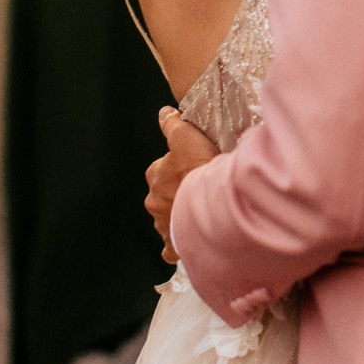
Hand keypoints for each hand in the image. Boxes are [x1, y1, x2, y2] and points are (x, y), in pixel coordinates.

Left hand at [144, 107, 221, 263]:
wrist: (210, 204)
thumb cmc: (198, 169)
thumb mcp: (185, 136)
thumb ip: (172, 124)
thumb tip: (163, 113)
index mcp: (155, 176)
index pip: (160, 170)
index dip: (177, 168)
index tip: (192, 168)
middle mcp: (154, 201)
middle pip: (163, 196)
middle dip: (176, 195)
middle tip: (199, 193)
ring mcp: (163, 224)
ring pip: (167, 221)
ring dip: (178, 219)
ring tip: (198, 216)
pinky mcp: (174, 244)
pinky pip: (170, 249)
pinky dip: (175, 249)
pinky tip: (184, 247)